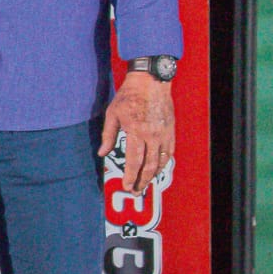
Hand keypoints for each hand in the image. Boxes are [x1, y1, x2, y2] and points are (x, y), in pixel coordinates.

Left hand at [100, 71, 174, 192]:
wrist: (151, 82)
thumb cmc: (128, 96)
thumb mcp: (112, 114)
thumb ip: (108, 135)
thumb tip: (102, 153)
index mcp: (136, 131)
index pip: (134, 160)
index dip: (130, 176)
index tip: (126, 186)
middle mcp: (152, 135)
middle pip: (149, 165)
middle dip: (142, 181)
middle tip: (136, 192)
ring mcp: (164, 133)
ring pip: (161, 161)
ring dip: (153, 175)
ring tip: (145, 184)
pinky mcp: (171, 130)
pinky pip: (168, 152)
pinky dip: (163, 163)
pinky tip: (157, 169)